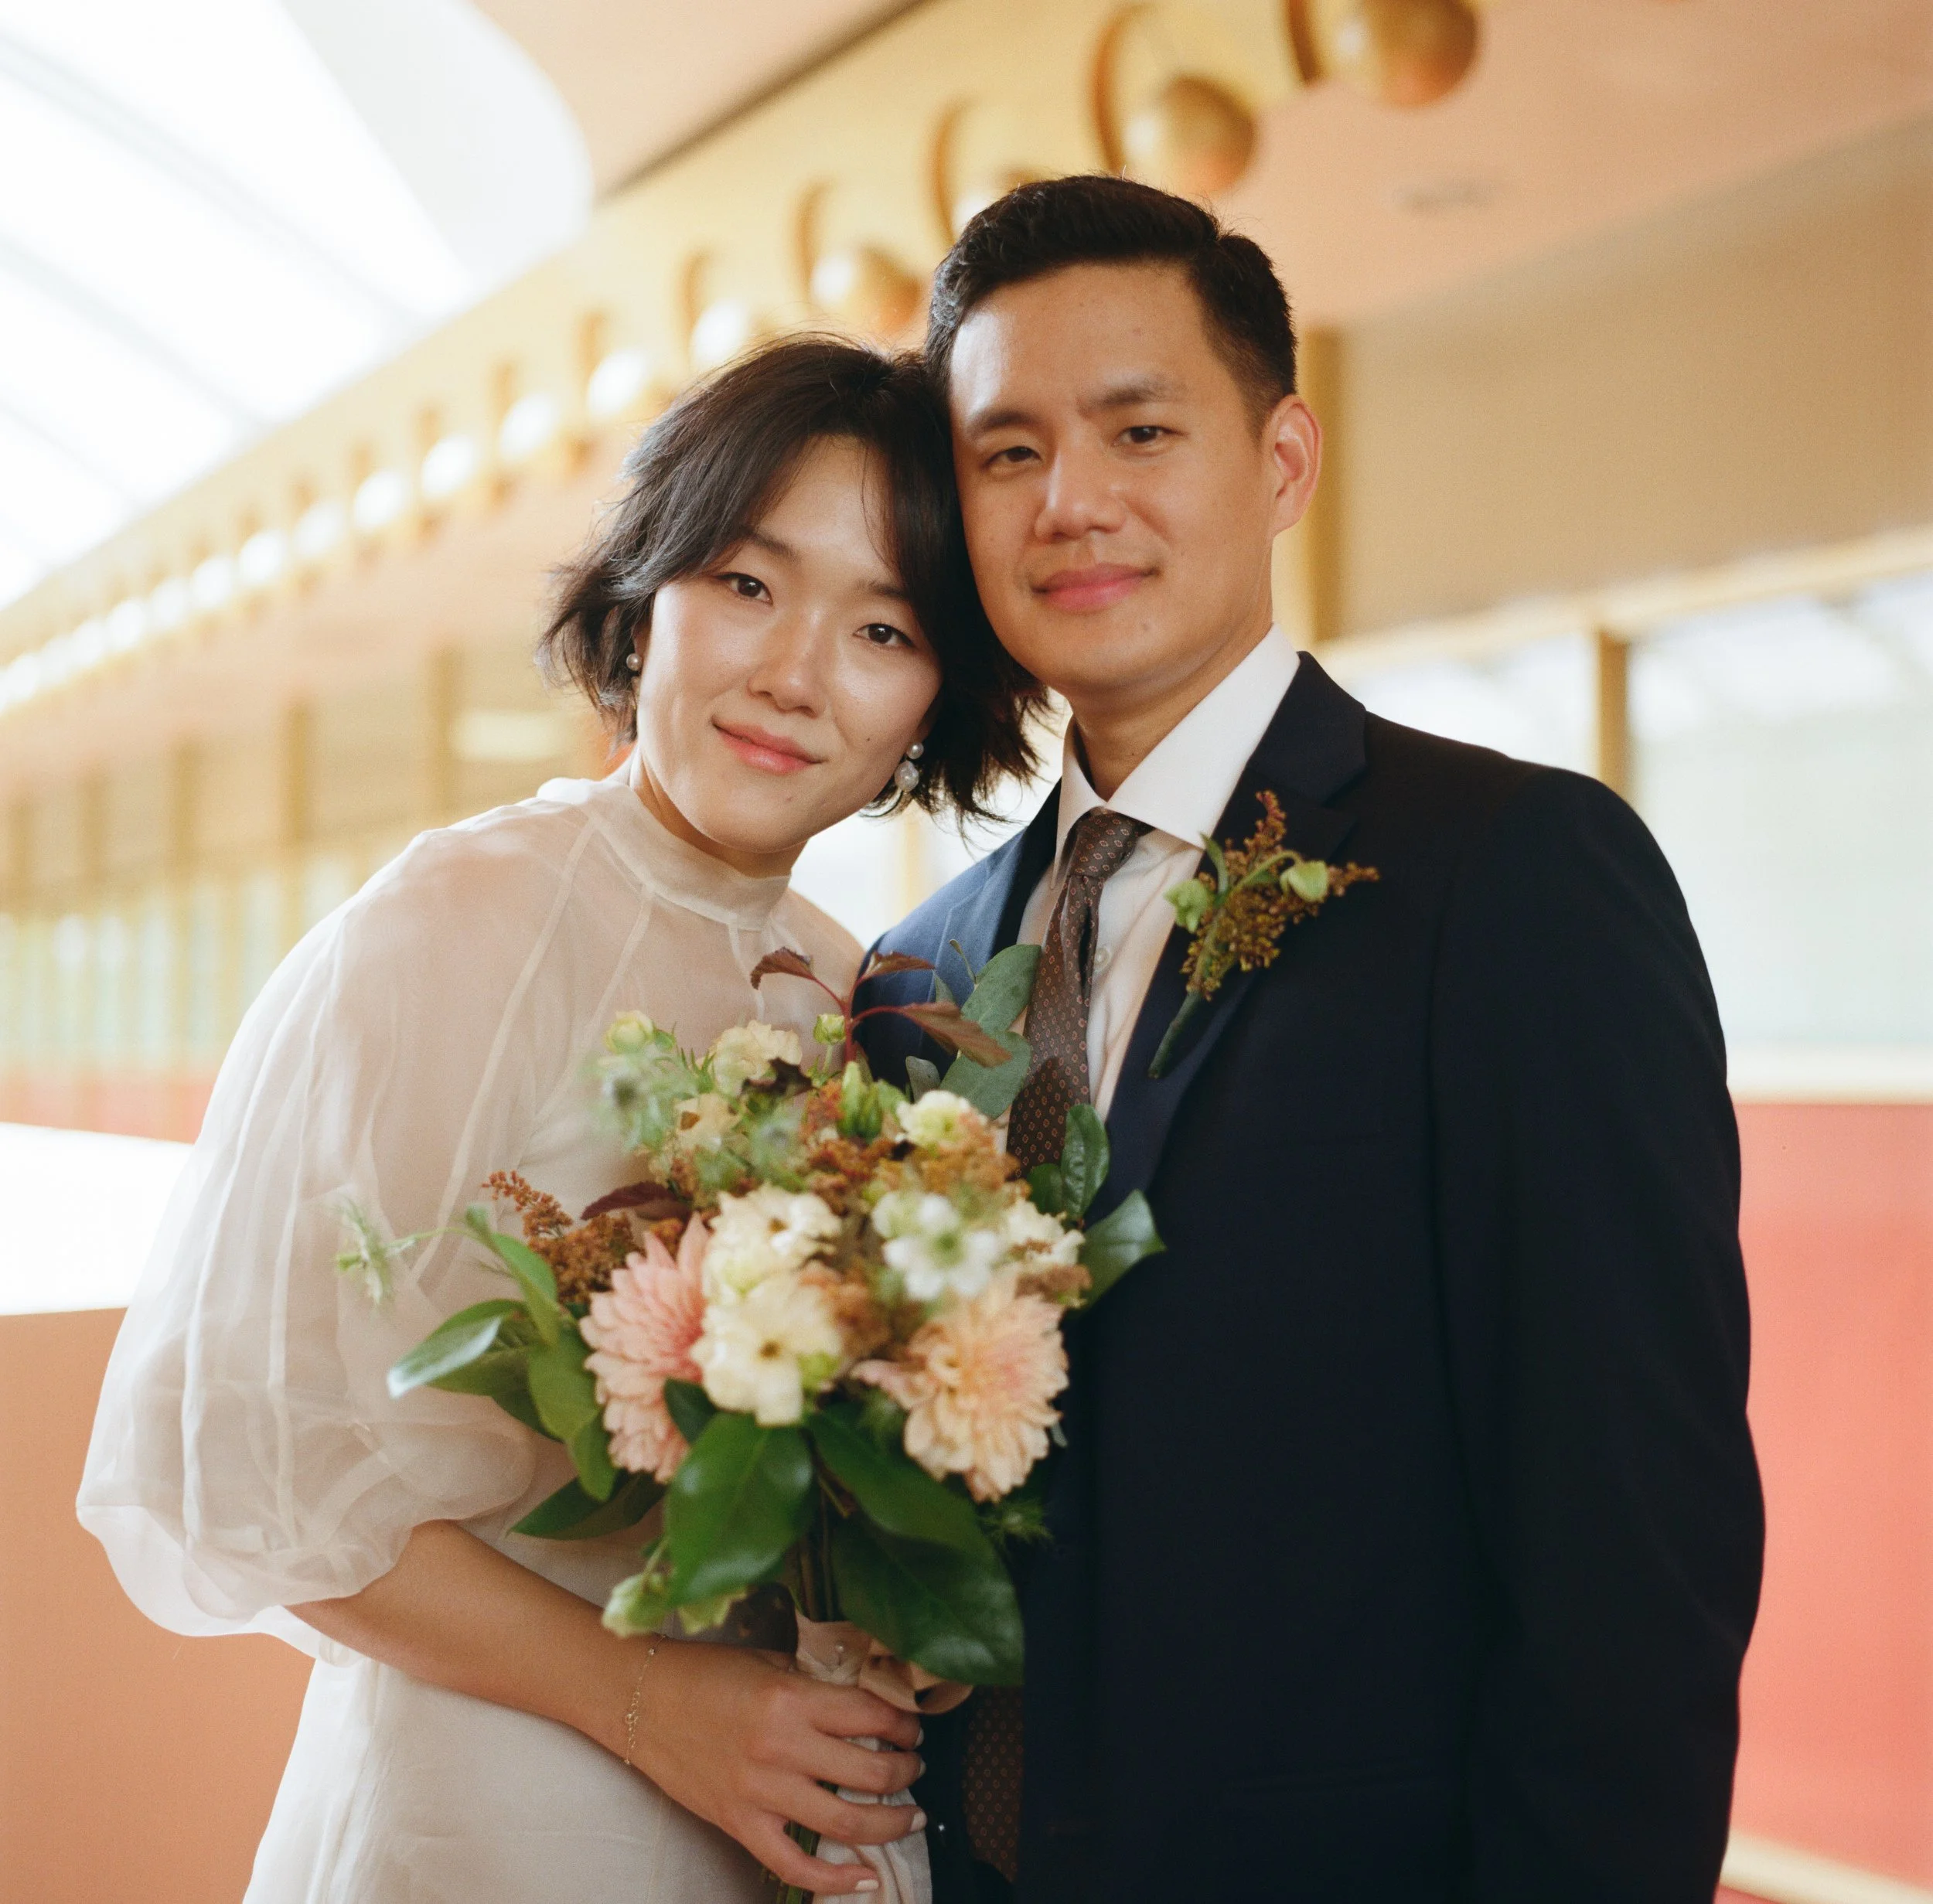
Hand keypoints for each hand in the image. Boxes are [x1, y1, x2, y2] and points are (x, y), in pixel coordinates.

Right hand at [620, 1638, 925, 1893]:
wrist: (642, 1699)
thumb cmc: (707, 1674)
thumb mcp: (771, 1662)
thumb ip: (817, 1685)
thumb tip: (869, 1703)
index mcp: (792, 1698)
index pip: (871, 1716)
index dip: (904, 1725)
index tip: (913, 1729)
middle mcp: (781, 1747)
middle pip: (870, 1773)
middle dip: (906, 1772)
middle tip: (915, 1768)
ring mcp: (760, 1791)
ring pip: (845, 1823)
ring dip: (889, 1823)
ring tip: (909, 1816)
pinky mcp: (739, 1824)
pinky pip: (795, 1866)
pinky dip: (835, 1880)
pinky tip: (865, 1878)